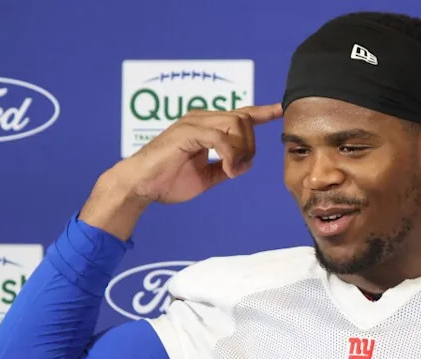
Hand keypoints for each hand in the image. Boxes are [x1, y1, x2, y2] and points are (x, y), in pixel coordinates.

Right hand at [118, 102, 283, 203]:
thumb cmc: (167, 181)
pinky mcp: (186, 132)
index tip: (280, 110)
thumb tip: (246, 164)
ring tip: (231, 171)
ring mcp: (193, 123)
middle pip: (243, 120)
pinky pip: (220, 138)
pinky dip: (230, 155)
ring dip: (241, 150)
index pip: (239, 113)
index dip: (262, 112)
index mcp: (205, 126)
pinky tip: (226, 170)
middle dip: (250, 145)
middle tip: (238, 170)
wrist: (140, 187)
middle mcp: (200, 118)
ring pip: (236, 124)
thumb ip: (226, 168)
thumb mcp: (206, 177)